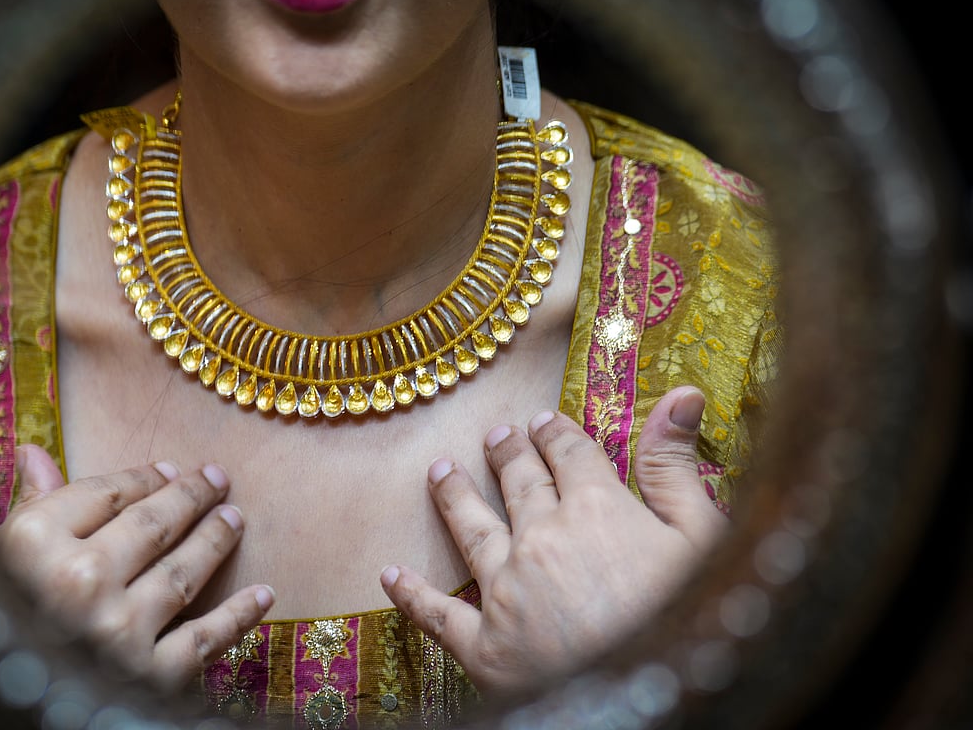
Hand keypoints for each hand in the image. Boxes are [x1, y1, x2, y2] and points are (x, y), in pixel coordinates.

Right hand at [0, 445, 274, 689]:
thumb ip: (29, 508)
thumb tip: (37, 452)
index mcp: (33, 544)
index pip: (106, 492)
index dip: (143, 477)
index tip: (167, 469)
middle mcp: (77, 582)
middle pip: (152, 524)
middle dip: (190, 497)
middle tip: (217, 478)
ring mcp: (117, 630)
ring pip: (183, 572)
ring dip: (216, 540)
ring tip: (234, 518)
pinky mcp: (148, 678)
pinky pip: (205, 638)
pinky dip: (240, 614)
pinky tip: (263, 594)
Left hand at [379, 386, 726, 700]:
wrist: (651, 701)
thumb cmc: (689, 620)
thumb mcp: (703, 538)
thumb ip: (676, 466)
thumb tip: (679, 394)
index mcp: (594, 508)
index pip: (570, 455)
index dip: (556, 434)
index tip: (543, 421)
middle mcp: (540, 538)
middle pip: (519, 484)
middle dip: (508, 456)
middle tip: (496, 435)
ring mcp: (505, 590)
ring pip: (472, 530)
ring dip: (455, 496)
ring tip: (440, 471)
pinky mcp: (483, 646)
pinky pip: (438, 614)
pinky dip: (411, 593)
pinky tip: (390, 575)